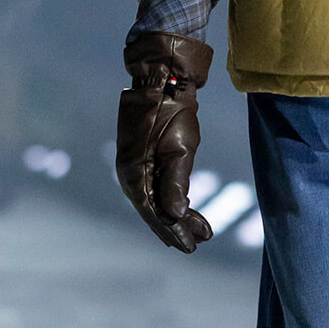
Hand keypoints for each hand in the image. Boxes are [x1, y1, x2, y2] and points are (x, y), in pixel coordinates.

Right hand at [116, 31, 214, 252]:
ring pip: (155, 200)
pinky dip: (171, 199)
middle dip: (176, 228)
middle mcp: (129, 174)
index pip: (154, 212)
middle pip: (153, 210)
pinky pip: (155, 187)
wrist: (161, 81)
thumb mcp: (179, 148)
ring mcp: (133, 167)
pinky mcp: (141, 159)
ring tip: (199, 231)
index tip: (190, 246)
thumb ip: (176, 183)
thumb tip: (174, 215)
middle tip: (197, 243)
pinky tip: (185, 209)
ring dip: (176, 216)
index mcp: (134, 173)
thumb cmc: (173, 112)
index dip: (172, 231)